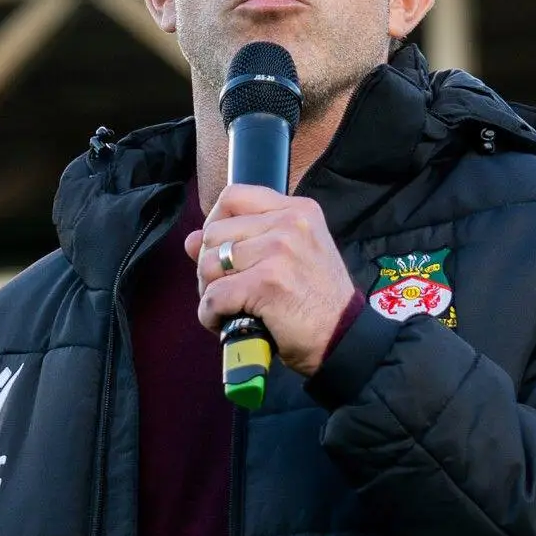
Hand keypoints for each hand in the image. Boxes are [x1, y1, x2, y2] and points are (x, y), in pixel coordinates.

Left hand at [187, 183, 358, 376]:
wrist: (343, 338)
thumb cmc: (315, 302)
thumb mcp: (288, 258)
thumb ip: (242, 242)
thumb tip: (191, 240)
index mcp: (297, 210)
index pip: (233, 196)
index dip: (214, 224)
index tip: (219, 250)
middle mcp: (289, 223)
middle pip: (214, 233)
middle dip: (208, 267)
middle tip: (225, 291)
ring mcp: (279, 251)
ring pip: (208, 264)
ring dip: (208, 293)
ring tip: (228, 308)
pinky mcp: (267, 283)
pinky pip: (213, 296)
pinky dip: (210, 316)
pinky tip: (225, 324)